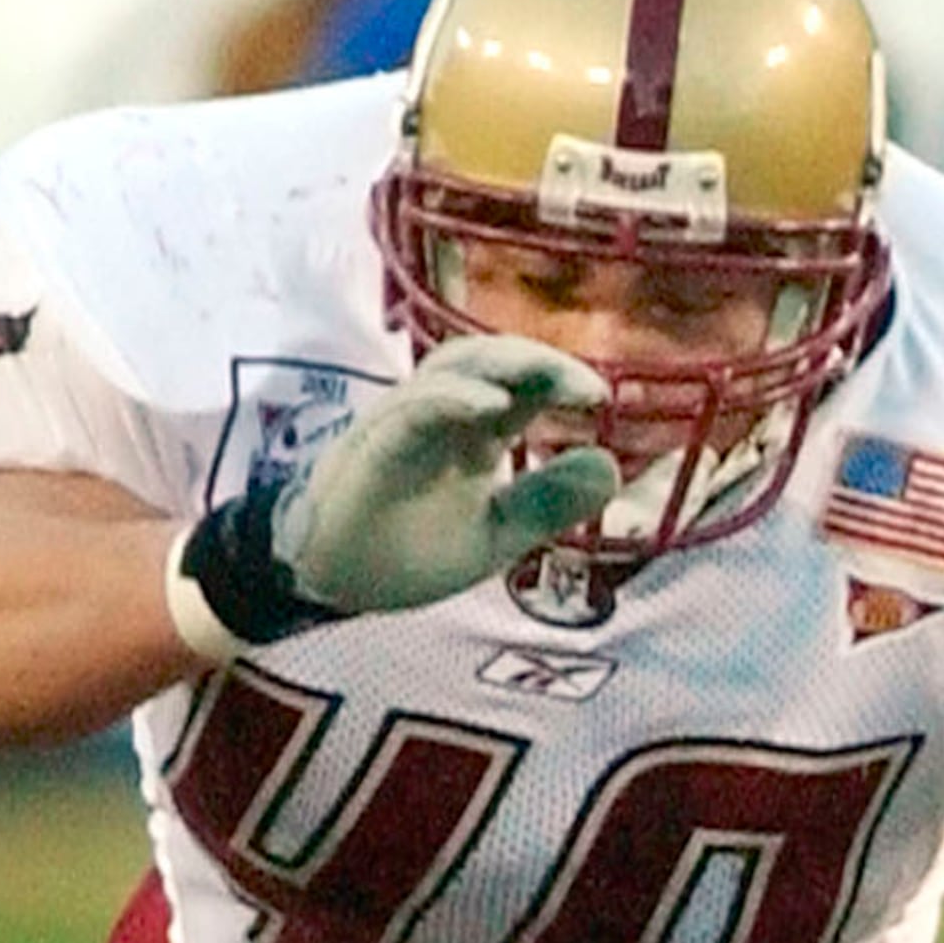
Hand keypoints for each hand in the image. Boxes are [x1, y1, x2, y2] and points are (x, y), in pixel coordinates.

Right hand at [176, 335, 620, 646]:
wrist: (331, 580)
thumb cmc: (406, 549)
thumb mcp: (495, 533)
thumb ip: (548, 502)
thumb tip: (612, 467)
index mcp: (472, 433)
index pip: (520, 388)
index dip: (559, 380)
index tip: (601, 400)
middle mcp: (439, 417)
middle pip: (489, 362)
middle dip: (540, 363)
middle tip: (588, 387)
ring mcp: (403, 424)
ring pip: (451, 370)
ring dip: (503, 366)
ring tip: (551, 376)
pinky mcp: (374, 444)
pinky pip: (413, 408)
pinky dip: (453, 399)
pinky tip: (491, 406)